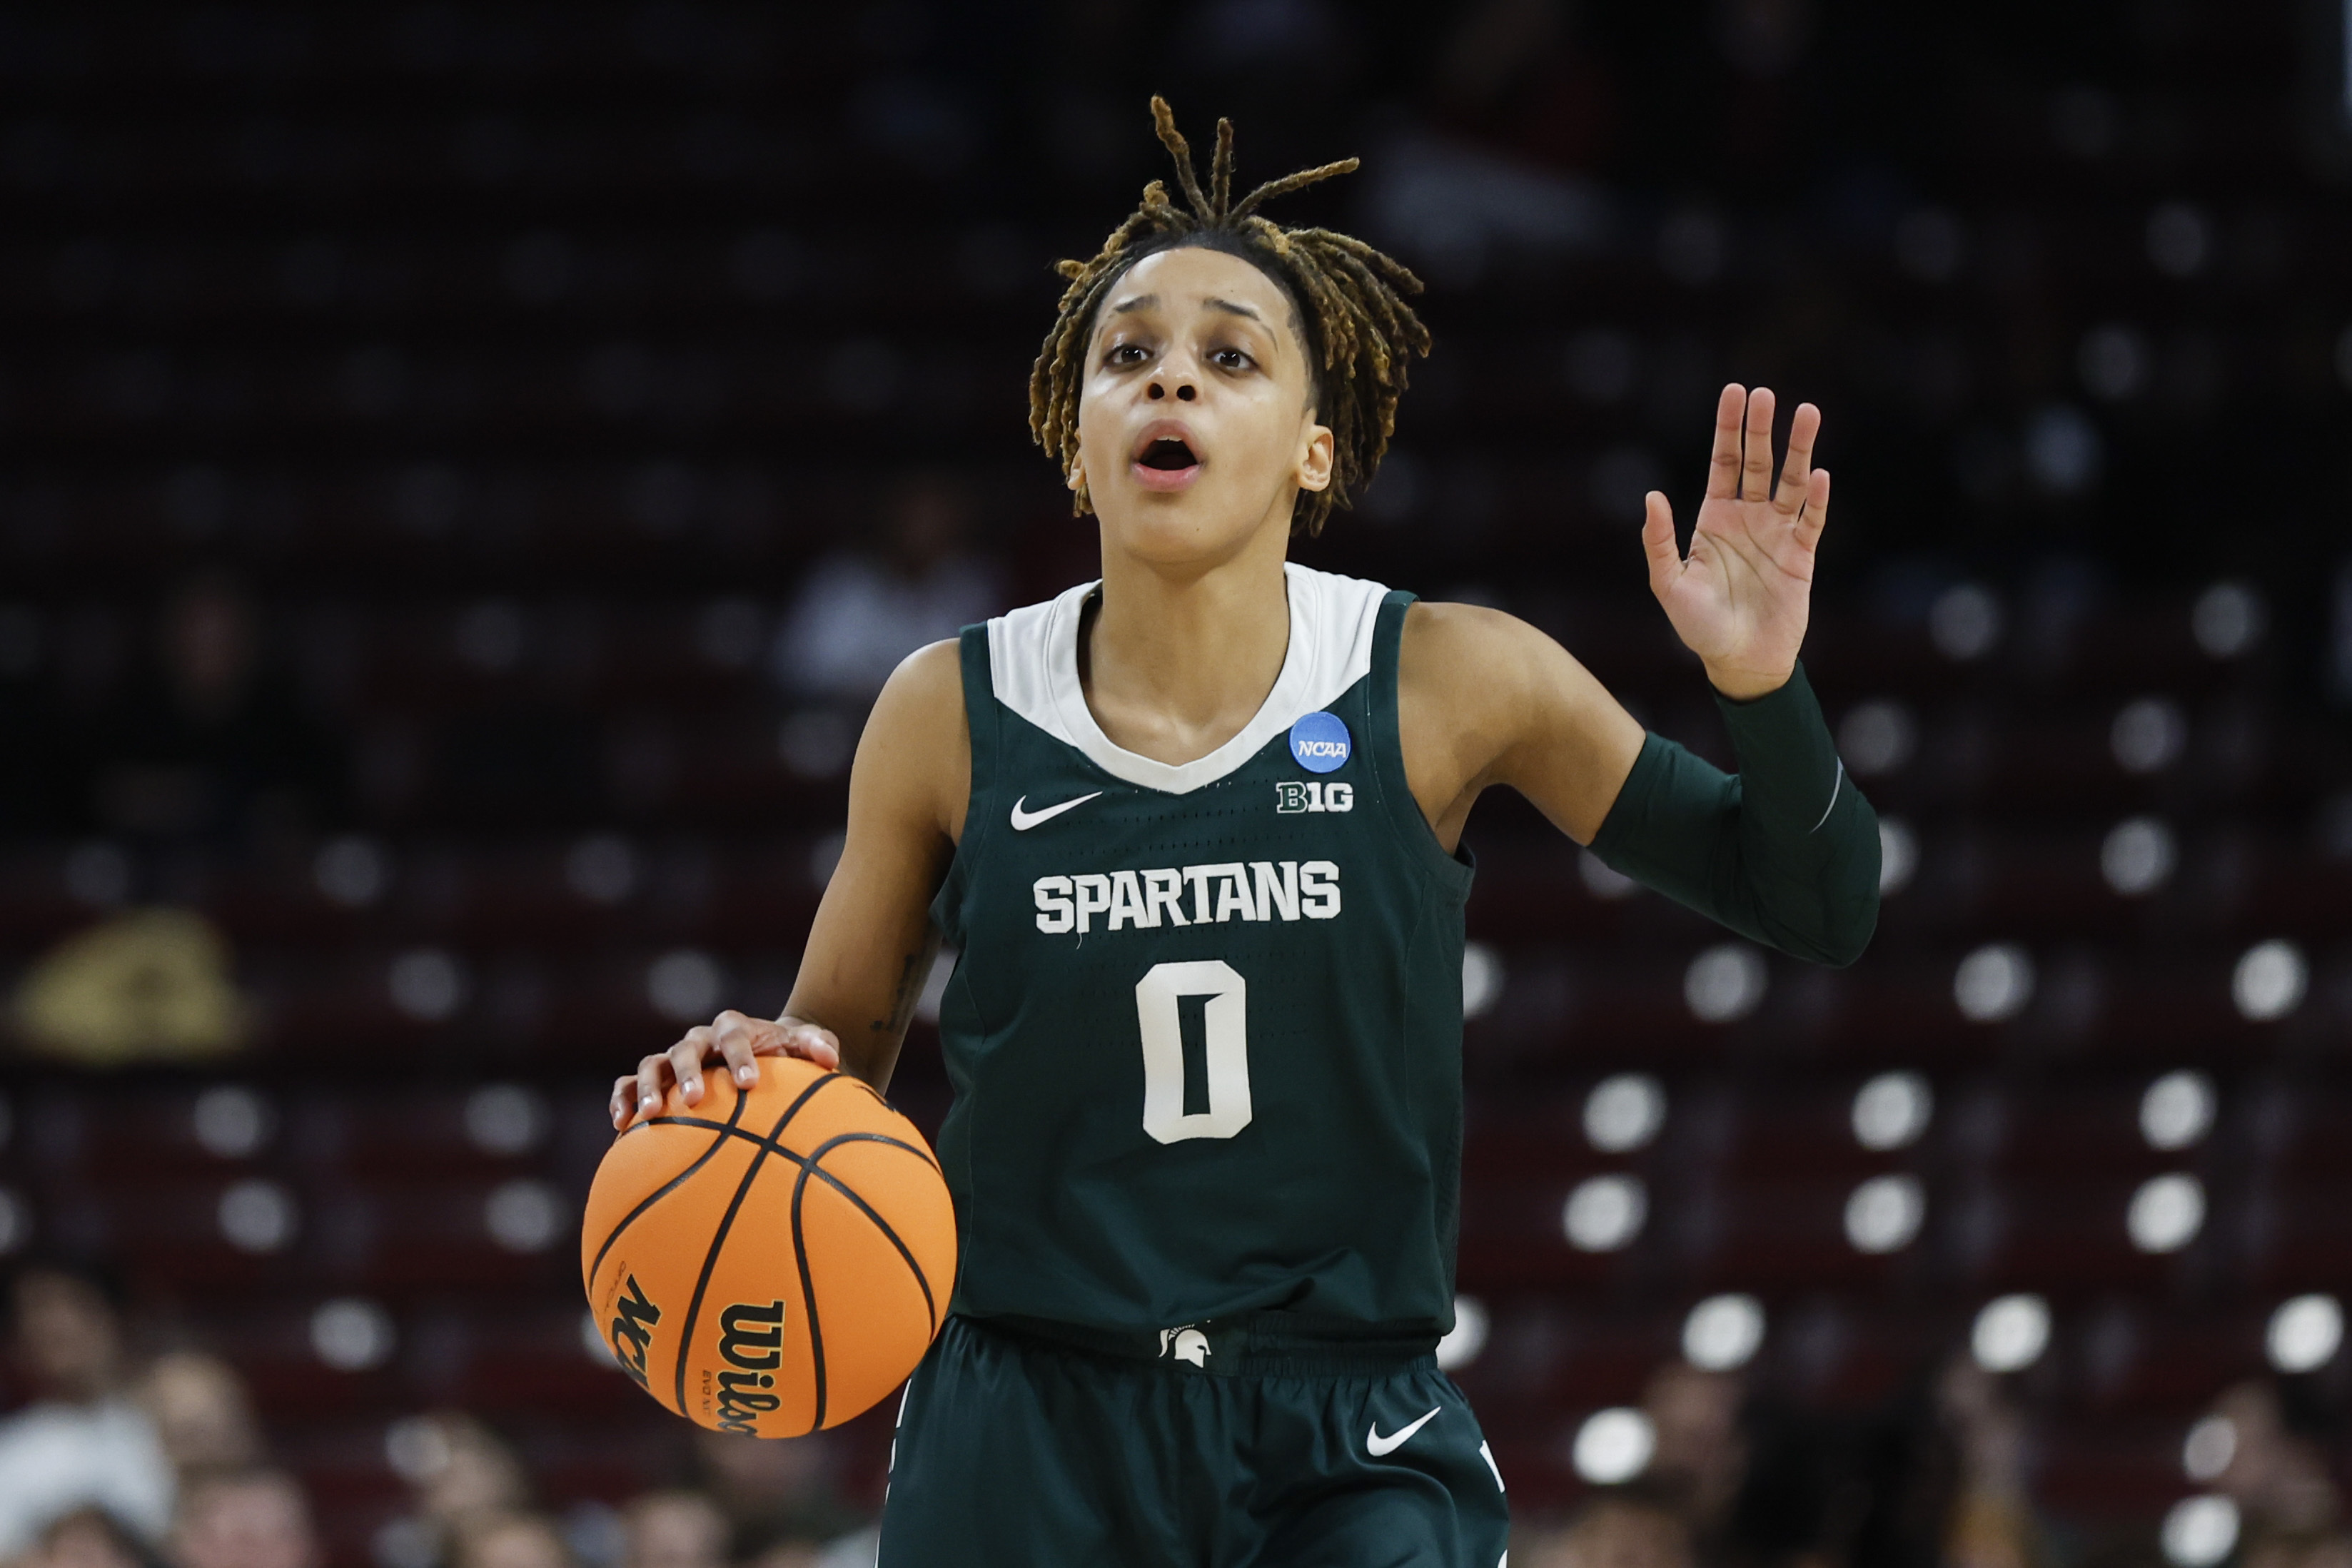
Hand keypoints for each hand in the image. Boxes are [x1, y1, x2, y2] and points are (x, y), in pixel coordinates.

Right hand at [610, 1010, 841, 1130]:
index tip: (749, 1084)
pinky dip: (623, 1099)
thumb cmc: (786, 1052)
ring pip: (652, 1065)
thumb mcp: (807, 1043)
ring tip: (650, 1117)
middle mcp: (699, 1040)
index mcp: (733, 1028)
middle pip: (686, 1048)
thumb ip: (819, 1044)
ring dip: (649, 1088)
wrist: (764, 1053)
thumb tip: (831, 1059)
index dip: (739, 1057)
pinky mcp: (658, 1079)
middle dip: (688, 1072)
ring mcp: (674, 1058)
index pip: (733, 1036)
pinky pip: (630, 1084)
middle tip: (696, 1100)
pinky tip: (620, 1126)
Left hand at [1642, 384, 1829, 699]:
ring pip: (1790, 482)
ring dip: (1798, 449)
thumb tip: (1652, 496)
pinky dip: (1816, 499)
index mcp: (1714, 518)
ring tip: (1807, 413)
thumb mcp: (1669, 584)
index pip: (1723, 462)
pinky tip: (1819, 474)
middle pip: (1756, 463)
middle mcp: (1748, 519)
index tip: (1735, 392)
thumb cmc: (1699, 626)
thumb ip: (1659, 541)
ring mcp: (1777, 534)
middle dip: (1761, 429)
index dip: (1728, 428)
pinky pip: (1812, 521)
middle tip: (1766, 394)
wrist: (1739, 662)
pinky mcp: (1802, 556)